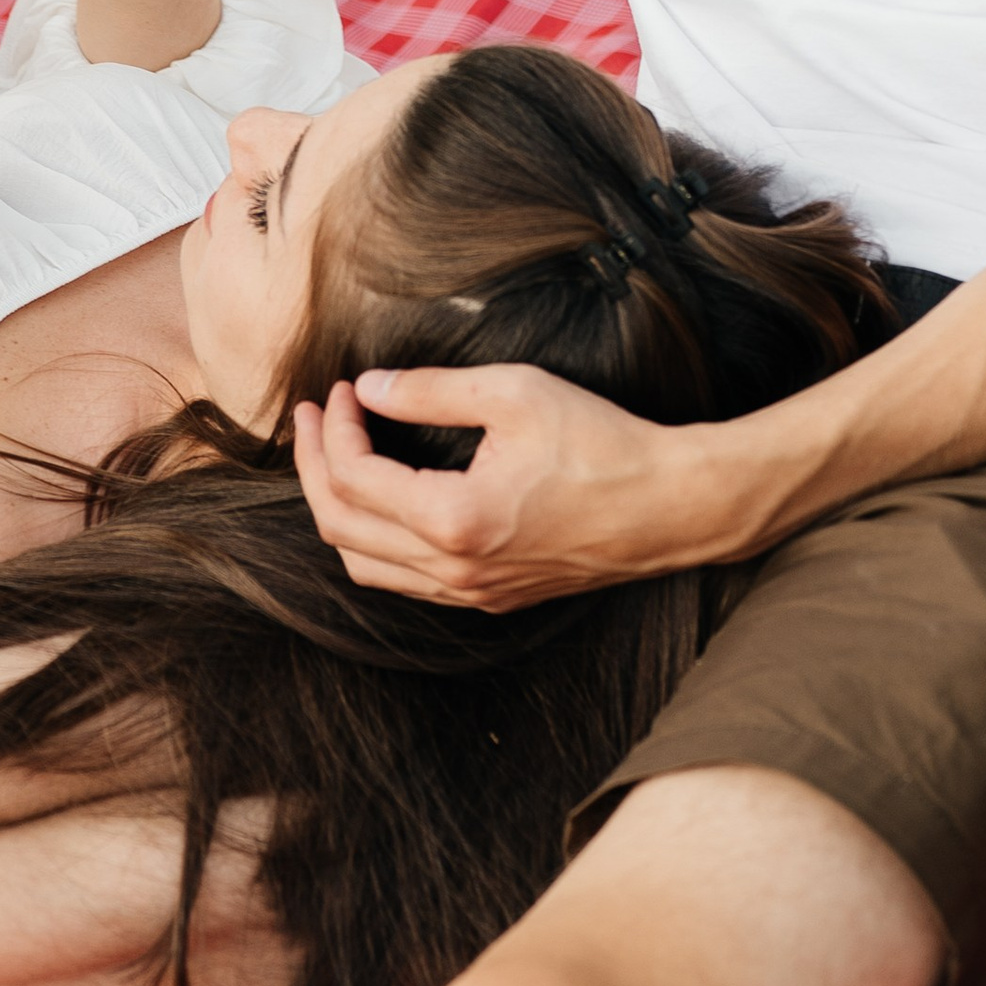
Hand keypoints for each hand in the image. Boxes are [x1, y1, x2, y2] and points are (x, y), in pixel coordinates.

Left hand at [290, 366, 735, 610]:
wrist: (671, 506)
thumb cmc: (602, 442)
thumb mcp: (513, 393)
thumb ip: (430, 388)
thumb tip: (369, 389)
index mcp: (453, 520)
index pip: (353, 476)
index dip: (335, 427)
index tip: (344, 388)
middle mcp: (455, 569)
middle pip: (340, 527)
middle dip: (315, 465)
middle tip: (318, 416)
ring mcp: (472, 592)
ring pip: (365, 566)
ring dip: (338, 508)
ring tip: (337, 455)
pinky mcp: (492, 597)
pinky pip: (404, 582)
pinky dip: (374, 541)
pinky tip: (383, 498)